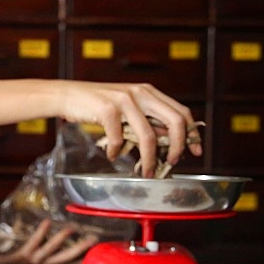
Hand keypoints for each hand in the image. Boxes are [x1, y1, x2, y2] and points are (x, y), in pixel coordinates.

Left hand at [0, 219, 98, 263]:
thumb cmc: (16, 250)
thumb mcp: (34, 246)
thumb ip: (46, 239)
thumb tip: (59, 219)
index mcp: (48, 262)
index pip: (70, 261)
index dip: (84, 256)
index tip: (99, 248)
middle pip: (65, 259)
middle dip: (80, 250)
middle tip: (93, 239)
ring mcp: (32, 261)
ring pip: (50, 251)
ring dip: (61, 239)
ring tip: (71, 228)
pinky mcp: (21, 255)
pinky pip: (33, 242)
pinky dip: (41, 232)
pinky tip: (47, 223)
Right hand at [53, 81, 202, 176]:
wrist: (67, 95)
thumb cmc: (97, 104)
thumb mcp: (127, 107)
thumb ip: (146, 119)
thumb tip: (166, 141)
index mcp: (148, 91)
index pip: (181, 111)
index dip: (192, 133)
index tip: (196, 150)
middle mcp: (140, 93)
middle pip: (174, 121)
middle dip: (178, 147)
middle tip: (173, 162)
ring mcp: (124, 100)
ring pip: (149, 135)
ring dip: (150, 158)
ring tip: (147, 171)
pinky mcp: (107, 109)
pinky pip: (120, 138)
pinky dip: (118, 152)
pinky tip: (113, 155)